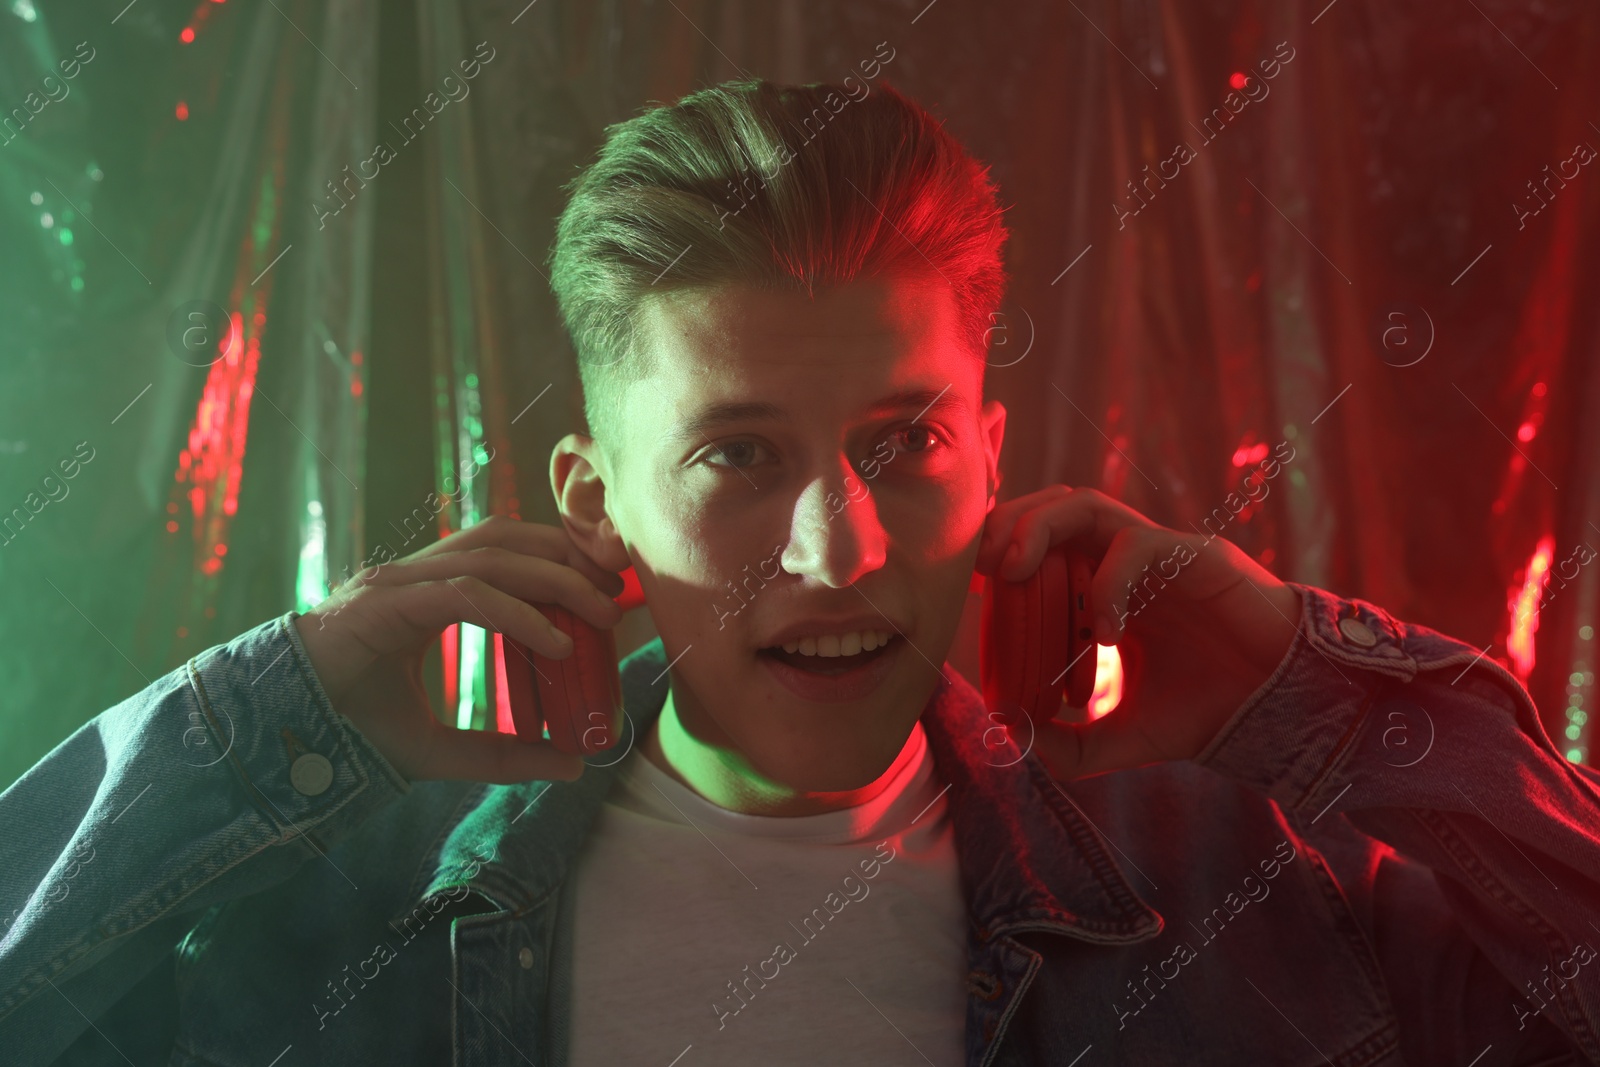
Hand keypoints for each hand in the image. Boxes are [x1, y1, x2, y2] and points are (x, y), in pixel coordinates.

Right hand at [293, 515, 624, 783]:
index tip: (607, 592)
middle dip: (567, 557)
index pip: (503, 551)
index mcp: (427, 591)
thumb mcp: (442, 749)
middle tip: (619, 594)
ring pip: (492, 556)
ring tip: (602, 612)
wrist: (275, 741)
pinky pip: (465, 594)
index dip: (557, 559)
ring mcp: (397, 583)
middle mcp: (414, 575)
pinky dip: (516, 613)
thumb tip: (572, 764)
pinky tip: (556, 641)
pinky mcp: (385, 604)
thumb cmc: (348, 732)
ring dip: (554, 578)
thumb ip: (503, 755)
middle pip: (507, 539)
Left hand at [976, 486, 1302, 779]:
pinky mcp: (1197, 556)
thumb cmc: (1209, 712)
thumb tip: (1012, 738)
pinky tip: (1101, 632)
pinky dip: (1106, 582)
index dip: (1001, 551)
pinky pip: (1138, 546)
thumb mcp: (1124, 738)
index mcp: (1105, 590)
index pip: (1042, 546)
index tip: (967, 579)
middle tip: (980, 565)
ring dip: (1038, 526)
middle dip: (1007, 524)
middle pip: (1053, 509)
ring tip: (1012, 568)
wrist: (1282, 712)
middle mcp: (1127, 562)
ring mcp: (1162, 553)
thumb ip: (1070, 745)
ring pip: (1087, 504)